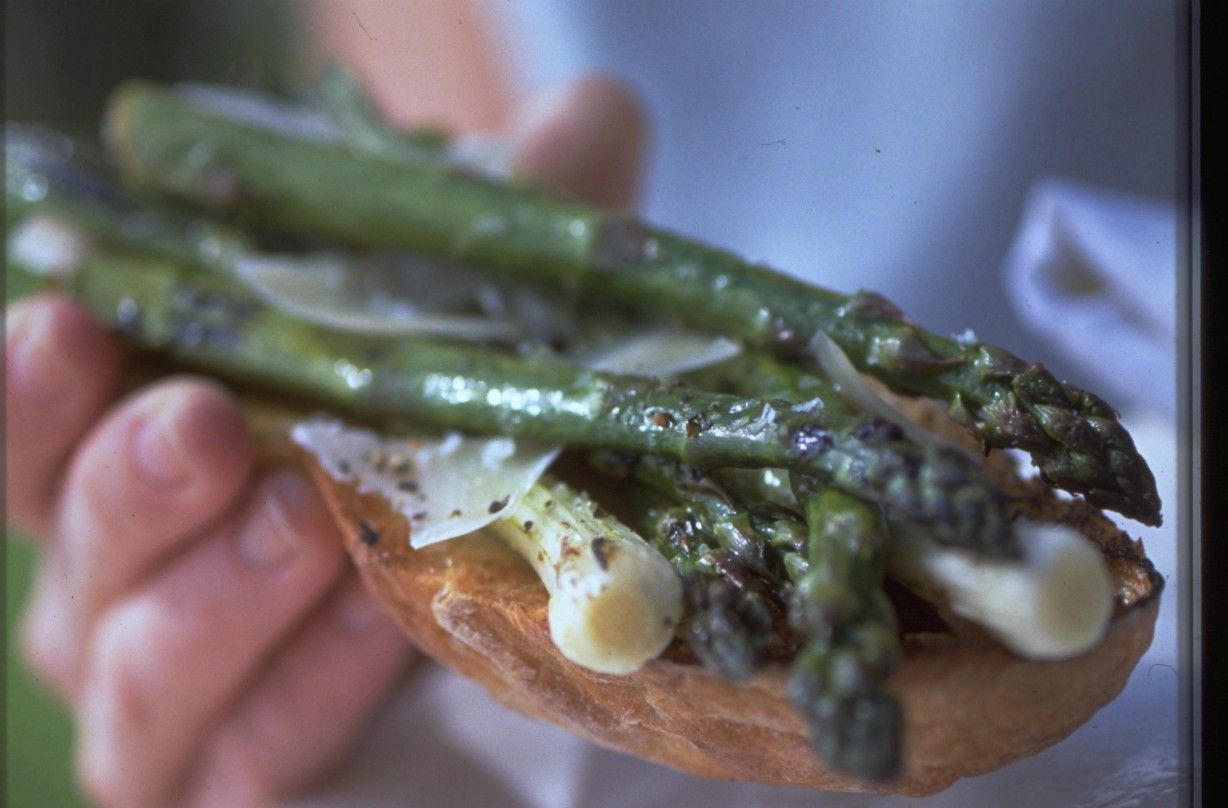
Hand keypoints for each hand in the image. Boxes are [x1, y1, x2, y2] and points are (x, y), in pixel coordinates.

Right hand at [5, 76, 644, 807]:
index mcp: (146, 461)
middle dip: (134, 483)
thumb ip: (525, 225)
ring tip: (308, 524)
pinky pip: (247, 763)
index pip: (37, 429)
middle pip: (79, 546)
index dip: (32, 384)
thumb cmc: (466, 436)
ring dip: (216, 597)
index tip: (70, 318)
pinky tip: (386, 628)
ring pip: (139, 671)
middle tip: (211, 427)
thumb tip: (592, 115)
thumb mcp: (498, 319)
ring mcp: (181, 697)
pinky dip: (307, 696)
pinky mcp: (247, 785)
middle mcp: (135, 580)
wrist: (527, 588)